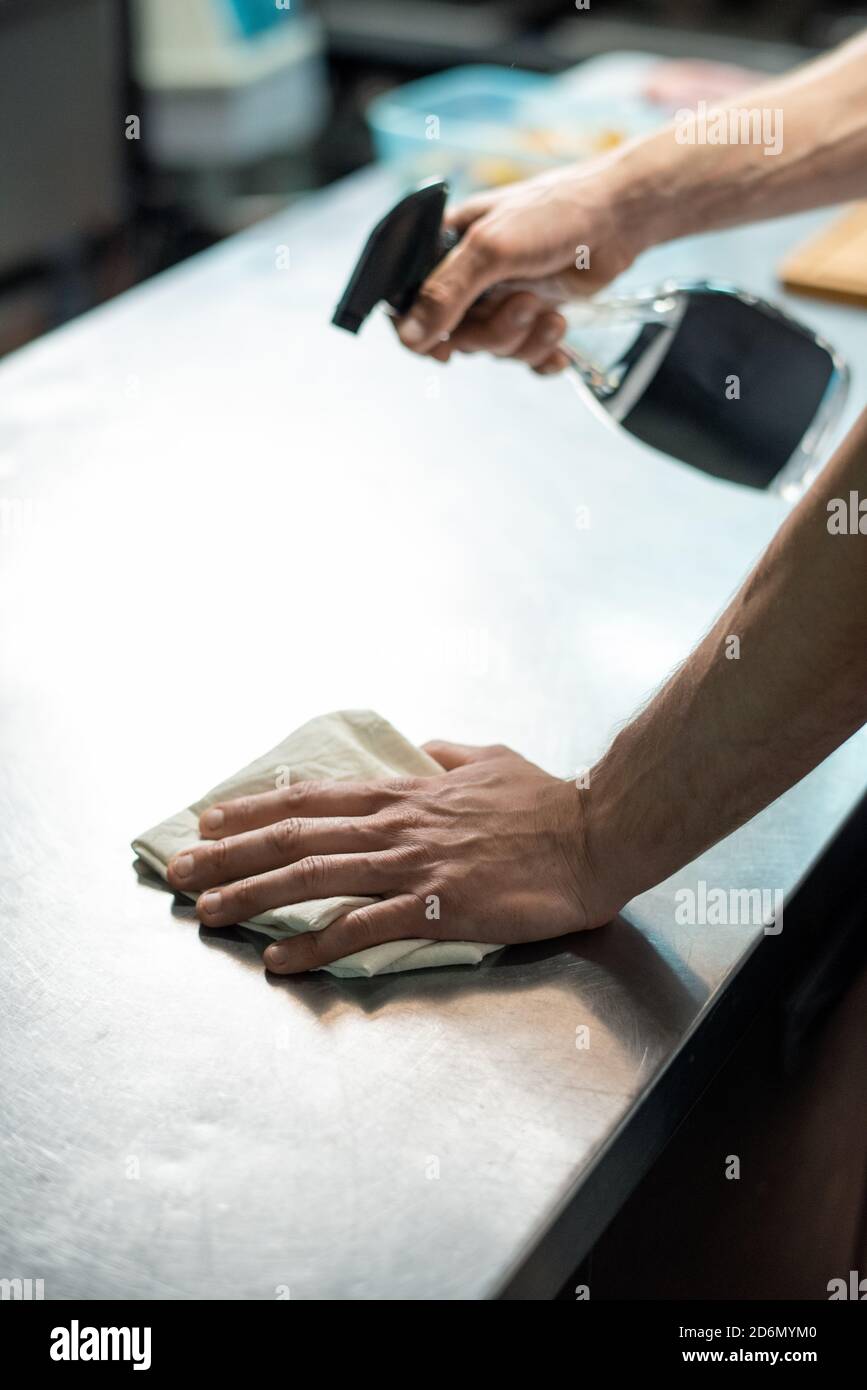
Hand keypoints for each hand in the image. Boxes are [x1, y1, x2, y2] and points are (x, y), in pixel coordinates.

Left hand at [166, 740, 614, 973]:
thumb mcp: (490, 758)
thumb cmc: (548, 801)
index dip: (254, 809)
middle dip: (229, 854)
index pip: (313, 798)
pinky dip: (315, 943)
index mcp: (407, 793)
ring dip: (253, 895)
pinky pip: (362, 928)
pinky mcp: (437, 907)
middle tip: (179, 870)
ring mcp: (413, 865)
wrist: (595, 834)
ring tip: (207, 911)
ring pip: (314, 878)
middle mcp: (397, 825)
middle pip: (295, 837)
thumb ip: (450, 754)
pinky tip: (281, 959)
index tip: (210, 820)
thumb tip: (426, 746)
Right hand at [396, 156, 642, 372]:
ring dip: (525, 339)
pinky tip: (560, 346)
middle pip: (458, 335)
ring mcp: (504, 299)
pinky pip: (525, 357)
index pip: (411, 303)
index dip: (421, 333)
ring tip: (552, 313)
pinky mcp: (536, 316)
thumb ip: (445, 294)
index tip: (442, 350)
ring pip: (494, 348)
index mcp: (448, 251)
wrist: (619, 217)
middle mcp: (472, 278)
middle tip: (526, 303)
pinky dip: (543, 356)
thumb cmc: (552, 214)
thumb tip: (409, 337)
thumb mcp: (490, 248)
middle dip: (495, 331)